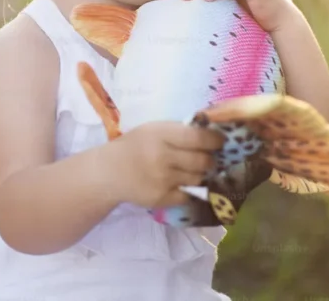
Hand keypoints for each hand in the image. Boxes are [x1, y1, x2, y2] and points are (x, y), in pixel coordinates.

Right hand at [109, 122, 225, 208]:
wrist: (108, 172)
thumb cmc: (134, 146)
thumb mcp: (152, 130)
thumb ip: (179, 131)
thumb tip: (212, 133)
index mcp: (160, 135)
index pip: (199, 138)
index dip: (215, 140)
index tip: (219, 141)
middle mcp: (162, 157)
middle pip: (203, 161)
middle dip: (208, 159)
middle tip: (205, 158)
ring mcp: (163, 179)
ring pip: (198, 178)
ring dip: (198, 174)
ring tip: (186, 170)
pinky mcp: (163, 198)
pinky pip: (188, 194)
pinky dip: (187, 189)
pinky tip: (176, 183)